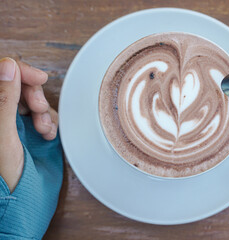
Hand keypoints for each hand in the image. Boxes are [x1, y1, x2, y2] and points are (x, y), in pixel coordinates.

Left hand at [0, 57, 57, 191]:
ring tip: (44, 129)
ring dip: (44, 111)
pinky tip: (48, 136)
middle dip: (33, 95)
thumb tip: (8, 66)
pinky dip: (51, 123)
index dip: (18, 72)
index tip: (36, 78)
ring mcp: (17, 123)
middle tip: (40, 109)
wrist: (26, 202)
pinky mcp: (34, 131)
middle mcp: (2, 115)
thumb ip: (4, 102)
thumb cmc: (6, 180)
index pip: (0, 76)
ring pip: (34, 100)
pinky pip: (47, 115)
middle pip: (18, 85)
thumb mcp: (4, 138)